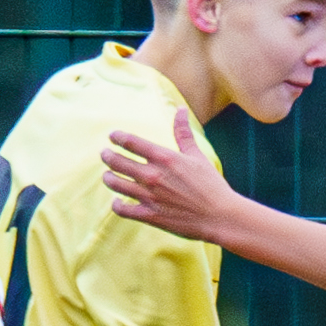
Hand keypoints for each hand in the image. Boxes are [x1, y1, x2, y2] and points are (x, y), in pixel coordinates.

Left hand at [102, 108, 244, 243]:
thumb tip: (180, 109)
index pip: (131, 142)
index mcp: (164, 158)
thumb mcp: (197, 155)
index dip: (117, 137)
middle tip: (105, 154)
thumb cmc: (211, 184)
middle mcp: (152, 175)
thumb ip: (183, 133)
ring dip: (108, 178)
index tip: (112, 136)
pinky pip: (122, 209)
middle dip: (107, 156)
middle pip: (117, 162)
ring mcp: (149, 196)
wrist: (220, 216)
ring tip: (107, 176)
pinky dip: (117, 204)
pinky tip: (118, 201)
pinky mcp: (150, 215)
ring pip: (115, 184)